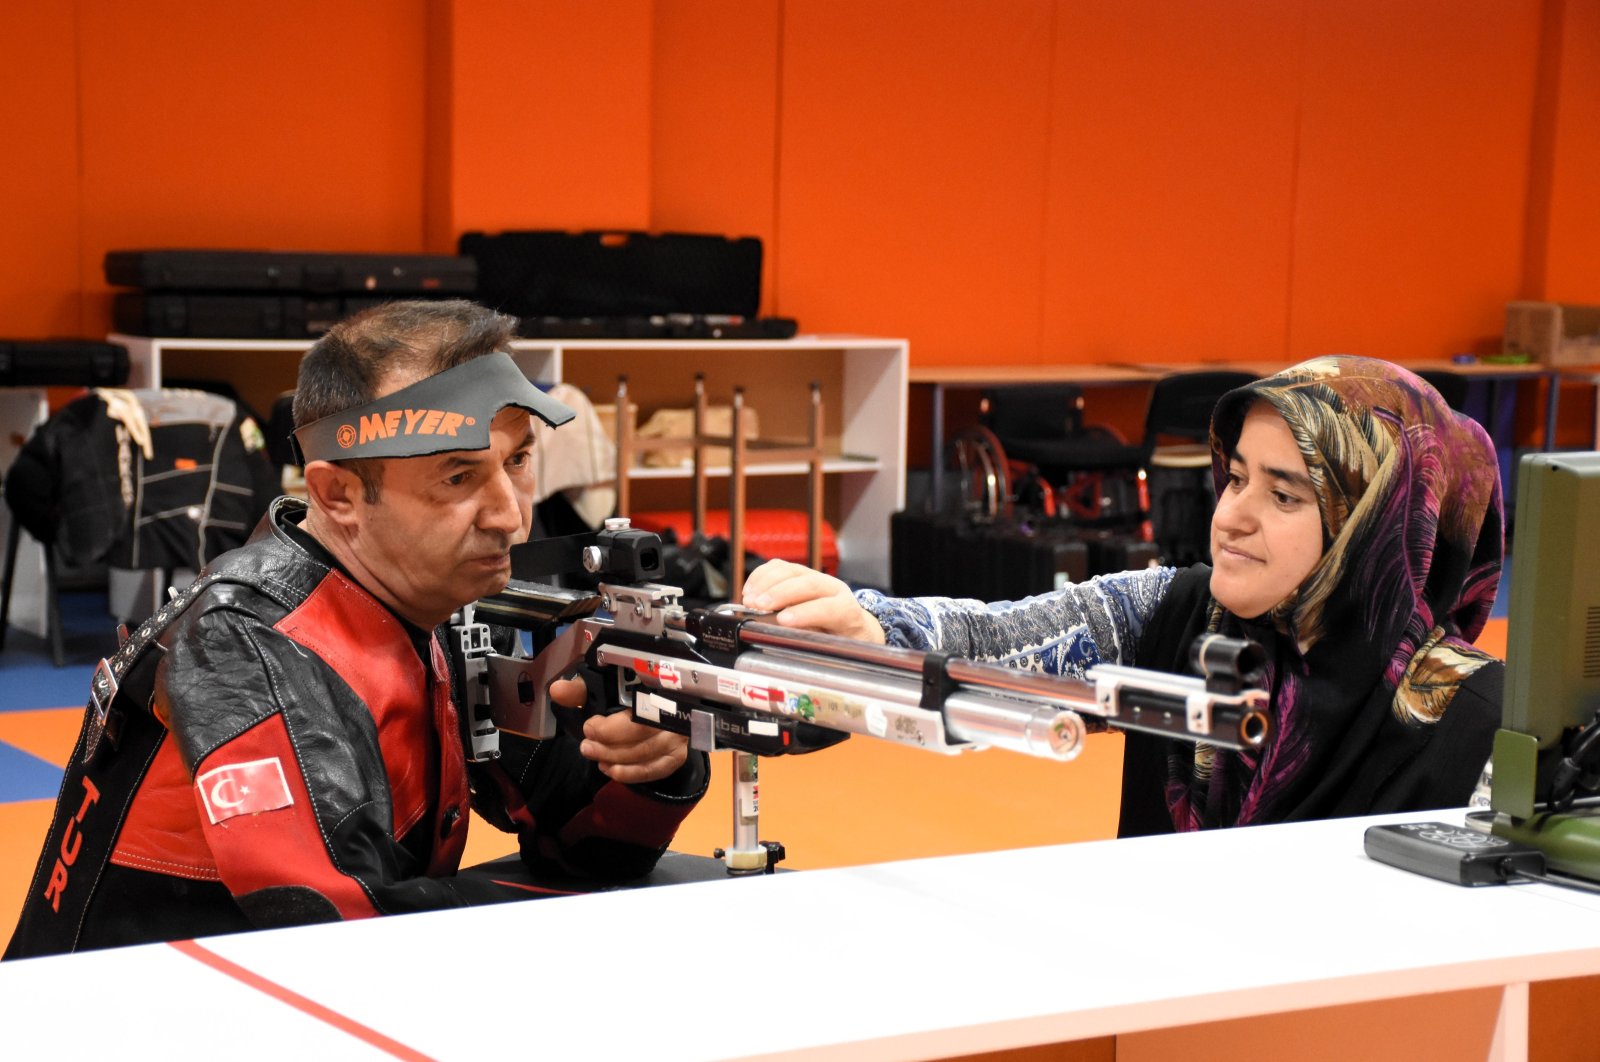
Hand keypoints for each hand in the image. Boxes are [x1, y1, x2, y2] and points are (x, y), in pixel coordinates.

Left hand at [547, 677, 688, 783]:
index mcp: (654, 686)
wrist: (650, 709)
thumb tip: (557, 690)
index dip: (612, 725)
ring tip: (596, 759)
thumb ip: (580, 690)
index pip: (637, 708)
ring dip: (618, 759)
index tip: (589, 727)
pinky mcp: (677, 754)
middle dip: (610, 744)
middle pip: (643, 733)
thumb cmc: (623, 696)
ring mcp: (679, 734)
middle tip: (586, 747)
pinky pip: (657, 769)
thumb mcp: (601, 688)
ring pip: (648, 752)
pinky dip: (634, 774)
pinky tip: (613, 772)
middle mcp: (673, 709)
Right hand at [740, 559, 884, 643]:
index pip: (830, 607)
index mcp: (846, 611)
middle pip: (809, 583)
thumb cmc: (835, 640)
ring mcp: (814, 576)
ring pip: (791, 570)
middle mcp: (833, 588)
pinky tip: (750, 591)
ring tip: (749, 600)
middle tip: (757, 606)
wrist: (844, 625)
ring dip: (766, 583)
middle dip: (780, 593)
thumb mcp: (830, 648)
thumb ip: (810, 643)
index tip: (782, 621)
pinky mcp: (798, 572)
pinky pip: (778, 567)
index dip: (805, 613)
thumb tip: (783, 639)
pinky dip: (760, 577)